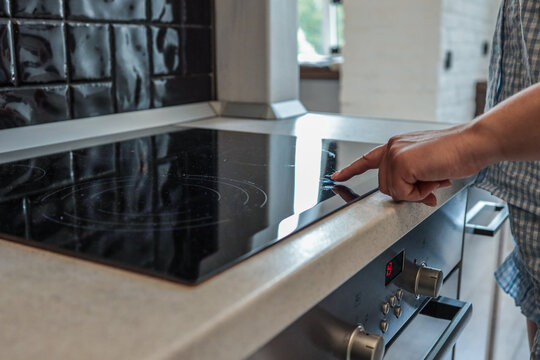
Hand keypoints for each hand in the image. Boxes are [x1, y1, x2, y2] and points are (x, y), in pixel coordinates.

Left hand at [331, 124, 484, 205]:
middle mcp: (392, 148)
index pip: (368, 159)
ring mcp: (394, 154)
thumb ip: (417, 181)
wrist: (473, 143)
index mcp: (396, 146)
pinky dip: (420, 193)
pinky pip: (403, 193)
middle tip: (431, 181)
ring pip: (394, 192)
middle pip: (386, 187)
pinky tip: (432, 177)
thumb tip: (421, 199)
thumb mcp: (430, 168)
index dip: (351, 170)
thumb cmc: (458, 152)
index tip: (336, 176)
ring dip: (416, 192)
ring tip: (434, 176)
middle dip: (410, 191)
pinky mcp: (401, 163)